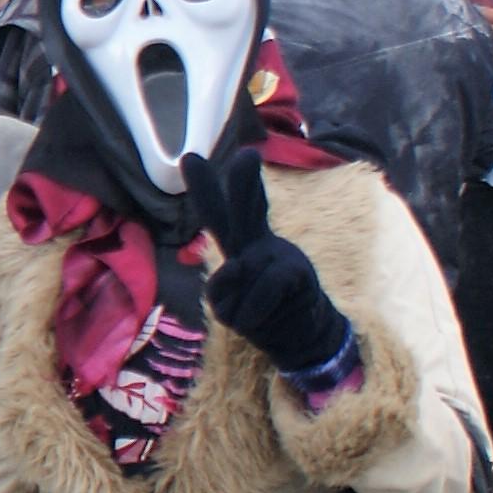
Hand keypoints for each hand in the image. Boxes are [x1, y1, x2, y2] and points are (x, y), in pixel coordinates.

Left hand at [184, 148, 350, 376]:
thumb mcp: (228, 305)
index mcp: (241, 245)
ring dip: (240, 307)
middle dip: (244, 183)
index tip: (188, 158)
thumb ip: (222, 286)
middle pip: (244, 210)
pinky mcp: (296, 270)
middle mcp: (258, 242)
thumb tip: (238, 265)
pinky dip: (254, 313)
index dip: (206, 188)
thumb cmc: (264, 314)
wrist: (304, 336)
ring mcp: (279, 253)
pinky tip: (266, 318)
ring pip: (238, 273)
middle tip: (247, 156)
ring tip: (257, 313)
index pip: (221, 215)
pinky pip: (259, 293)